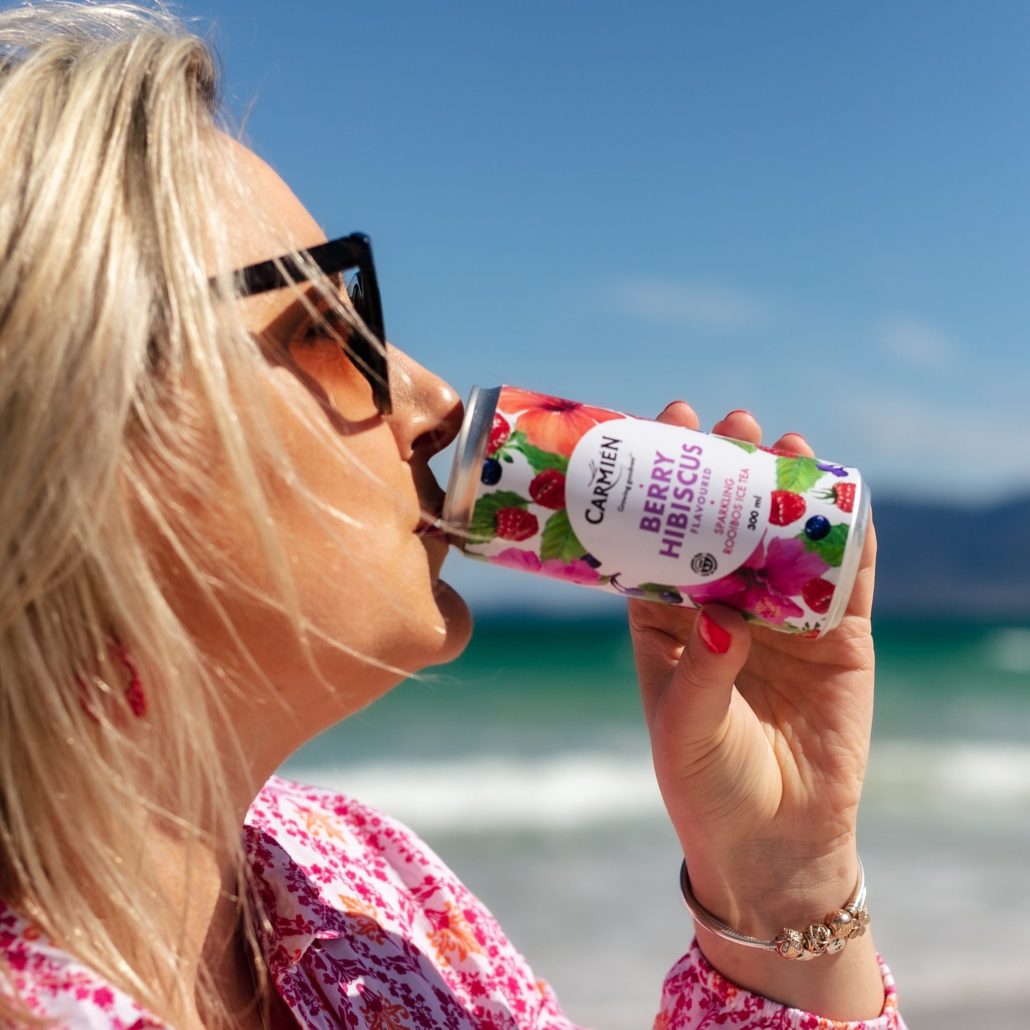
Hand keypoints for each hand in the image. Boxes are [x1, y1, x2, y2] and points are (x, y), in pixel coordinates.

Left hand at [630, 403, 884, 1018]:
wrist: (775, 842)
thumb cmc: (709, 786)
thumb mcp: (686, 730)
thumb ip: (699, 674)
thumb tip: (720, 618)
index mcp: (669, 624)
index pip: (660, 543)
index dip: (662, 490)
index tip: (662, 432)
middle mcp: (724, 611)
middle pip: (724, 528)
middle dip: (728, 473)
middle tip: (731, 423)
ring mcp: (783, 622)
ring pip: (785, 542)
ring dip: (788, 492)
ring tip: (786, 443)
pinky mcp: (838, 641)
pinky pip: (845, 582)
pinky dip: (848, 540)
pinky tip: (847, 499)